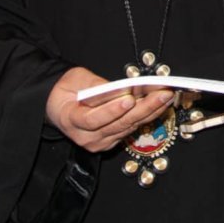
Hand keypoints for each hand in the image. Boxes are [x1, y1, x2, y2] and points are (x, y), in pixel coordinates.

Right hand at [45, 66, 175, 152]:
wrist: (57, 105)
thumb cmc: (66, 90)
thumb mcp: (75, 80)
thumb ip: (96, 86)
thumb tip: (122, 88)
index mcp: (71, 121)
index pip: (92, 120)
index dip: (112, 111)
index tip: (129, 99)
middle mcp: (86, 137)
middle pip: (118, 125)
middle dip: (144, 108)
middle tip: (162, 94)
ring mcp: (99, 142)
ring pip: (128, 127)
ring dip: (150, 112)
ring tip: (166, 97)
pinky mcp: (110, 141)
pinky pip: (130, 129)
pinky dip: (145, 116)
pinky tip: (159, 105)